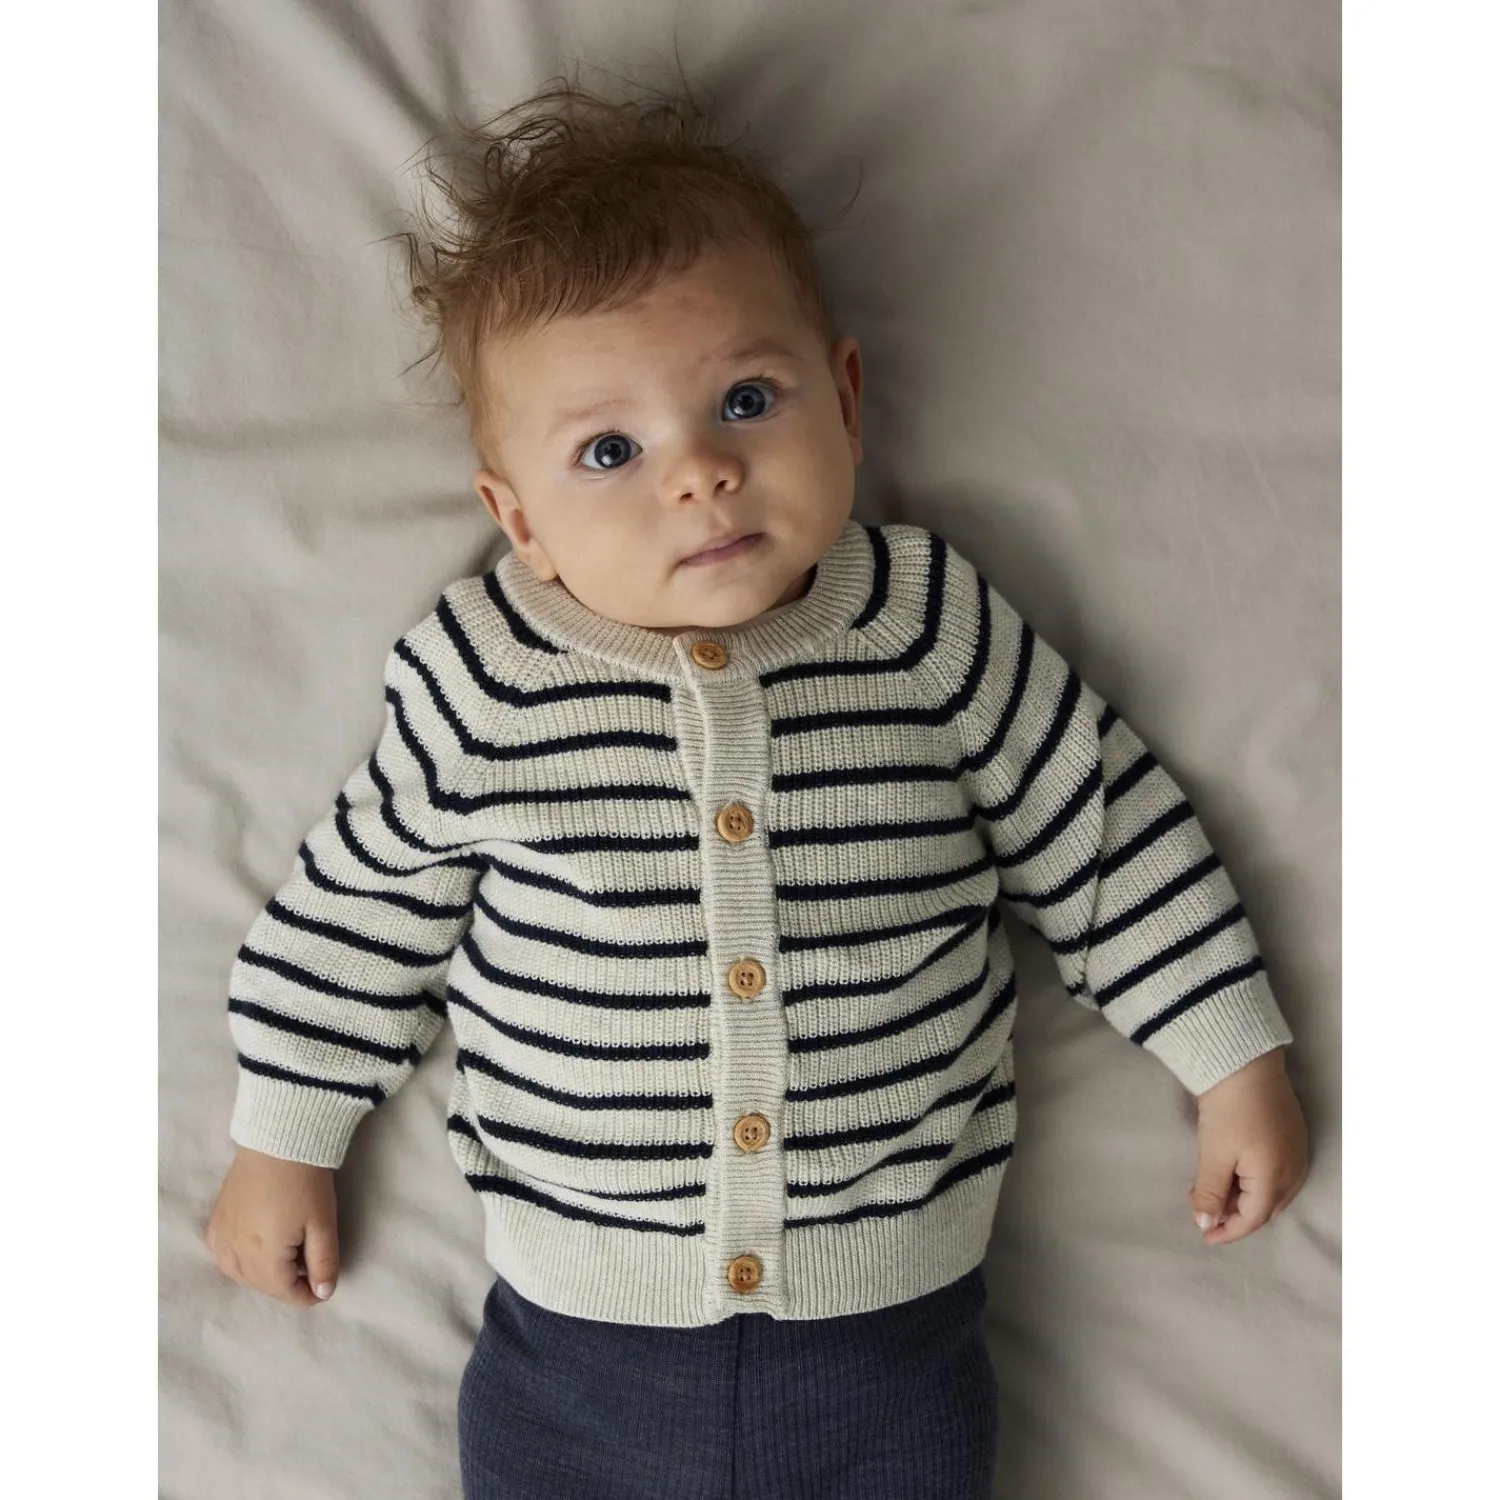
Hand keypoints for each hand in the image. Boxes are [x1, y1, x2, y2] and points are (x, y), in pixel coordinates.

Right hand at [205, 1146, 340, 1304]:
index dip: (308, 1294)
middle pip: (262, 1285)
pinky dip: (240, 1260)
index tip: (324, 1284)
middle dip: (288, 1282)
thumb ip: (323, 1263)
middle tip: (309, 1261)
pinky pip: (223, 1255)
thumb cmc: (305, 1182)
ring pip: (239, 1274)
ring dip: (264, 1273)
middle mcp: (234, 1253)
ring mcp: (221, 1236)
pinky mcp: (215, 1221)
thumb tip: (323, 1293)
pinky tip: (257, 1245)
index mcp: (262, 1257)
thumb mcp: (323, 1224)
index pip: (284, 1292)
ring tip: (289, 1252)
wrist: (278, 1141)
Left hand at [1189, 1048, 1309, 1245]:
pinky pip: (1275, 1172)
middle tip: (1202, 1208)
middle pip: (1264, 1208)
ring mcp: (1296, 1151)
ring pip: (1270, 1191)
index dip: (1227, 1231)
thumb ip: (1211, 1194)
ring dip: (1241, 1196)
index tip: (1204, 1236)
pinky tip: (1229, 1171)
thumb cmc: (1228, 1110)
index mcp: (1277, 1178)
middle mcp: (1294, 1170)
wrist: (1245, 1062)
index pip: (1252, 1219)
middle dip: (1233, 1214)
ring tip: (1208, 1189)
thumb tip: (1207, 1224)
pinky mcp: (1292, 1136)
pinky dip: (1252, 1179)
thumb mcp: (1214, 1155)